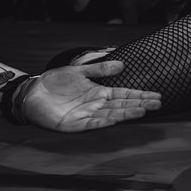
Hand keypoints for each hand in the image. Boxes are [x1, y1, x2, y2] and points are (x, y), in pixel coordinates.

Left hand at [22, 60, 161, 131]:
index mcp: (99, 92)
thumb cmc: (55, 82)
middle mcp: (96, 105)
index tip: (157, 96)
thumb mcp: (79, 71)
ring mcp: (86, 115)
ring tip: (143, 111)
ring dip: (127, 113)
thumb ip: (99, 69)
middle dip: (140, 104)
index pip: (125, 94)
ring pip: (111, 115)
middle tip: (158, 104)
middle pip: (122, 105)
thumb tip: (121, 65)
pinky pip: (91, 124)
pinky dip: (104, 122)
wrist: (32, 92)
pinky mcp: (73, 125)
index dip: (140, 95)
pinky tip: (116, 119)